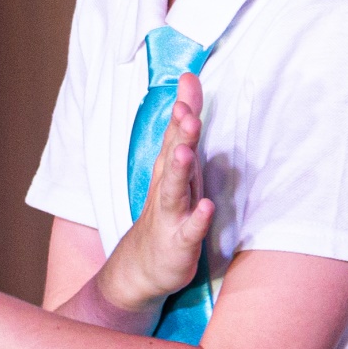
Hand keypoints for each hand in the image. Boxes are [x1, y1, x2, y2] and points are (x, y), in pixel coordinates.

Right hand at [97, 73, 214, 313]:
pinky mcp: (179, 244)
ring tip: (186, 151)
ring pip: (175, 190)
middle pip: (173, 157)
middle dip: (180, 134)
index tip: (188, 81)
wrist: (140, 268)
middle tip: (186, 112)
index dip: (183, 109)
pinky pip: (189, 232)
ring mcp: (171, 216)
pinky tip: (207, 207)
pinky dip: (197, 220)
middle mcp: (167, 189)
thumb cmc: (165, 213)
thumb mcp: (176, 171)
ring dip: (180, 170)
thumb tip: (189, 93)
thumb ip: (183, 132)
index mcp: (169, 170)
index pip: (175, 134)